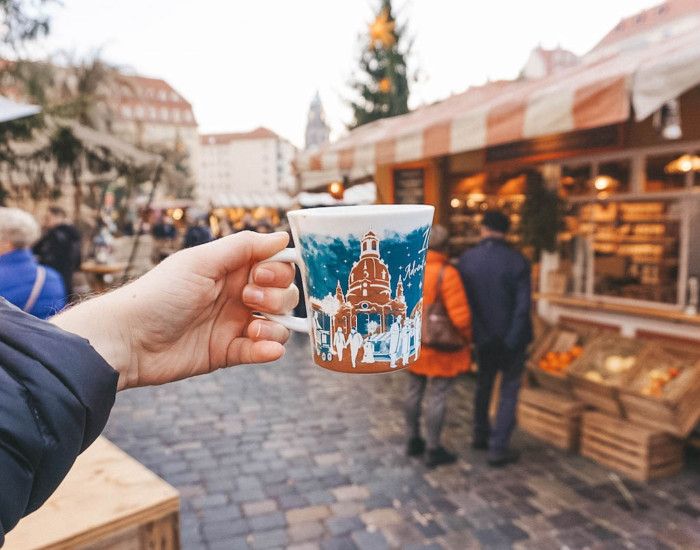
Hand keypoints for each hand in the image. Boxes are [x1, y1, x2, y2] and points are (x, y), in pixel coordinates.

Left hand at [52, 231, 297, 390]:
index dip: (278, 271)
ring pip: (278, 324)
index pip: (275, 266)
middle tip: (249, 298)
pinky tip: (267, 349)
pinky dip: (270, 350)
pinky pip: (261, 351)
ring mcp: (233, 324)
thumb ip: (244, 247)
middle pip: (283, 294)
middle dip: (277, 297)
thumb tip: (283, 237)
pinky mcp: (228, 352)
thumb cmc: (158, 294)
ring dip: (275, 325)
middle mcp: (237, 295)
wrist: (127, 340)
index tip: (260, 275)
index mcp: (231, 269)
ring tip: (253, 328)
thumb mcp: (201, 262)